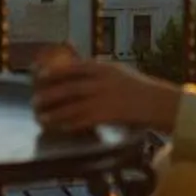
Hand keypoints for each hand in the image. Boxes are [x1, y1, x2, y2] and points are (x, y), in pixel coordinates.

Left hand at [30, 46, 181, 136]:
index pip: (73, 68)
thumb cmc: (139, 88)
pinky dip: (71, 123)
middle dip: (50, 95)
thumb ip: (98, 71)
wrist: (160, 102)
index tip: (40, 76)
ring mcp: (104, 98)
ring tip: (42, 118)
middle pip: (68, 88)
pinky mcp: (108, 114)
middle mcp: (101, 81)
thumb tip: (77, 70)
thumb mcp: (118, 72)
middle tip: (35, 101)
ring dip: (55, 112)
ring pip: (72, 106)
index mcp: (104, 68)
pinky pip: (84, 120)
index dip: (54, 72)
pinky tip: (62, 127)